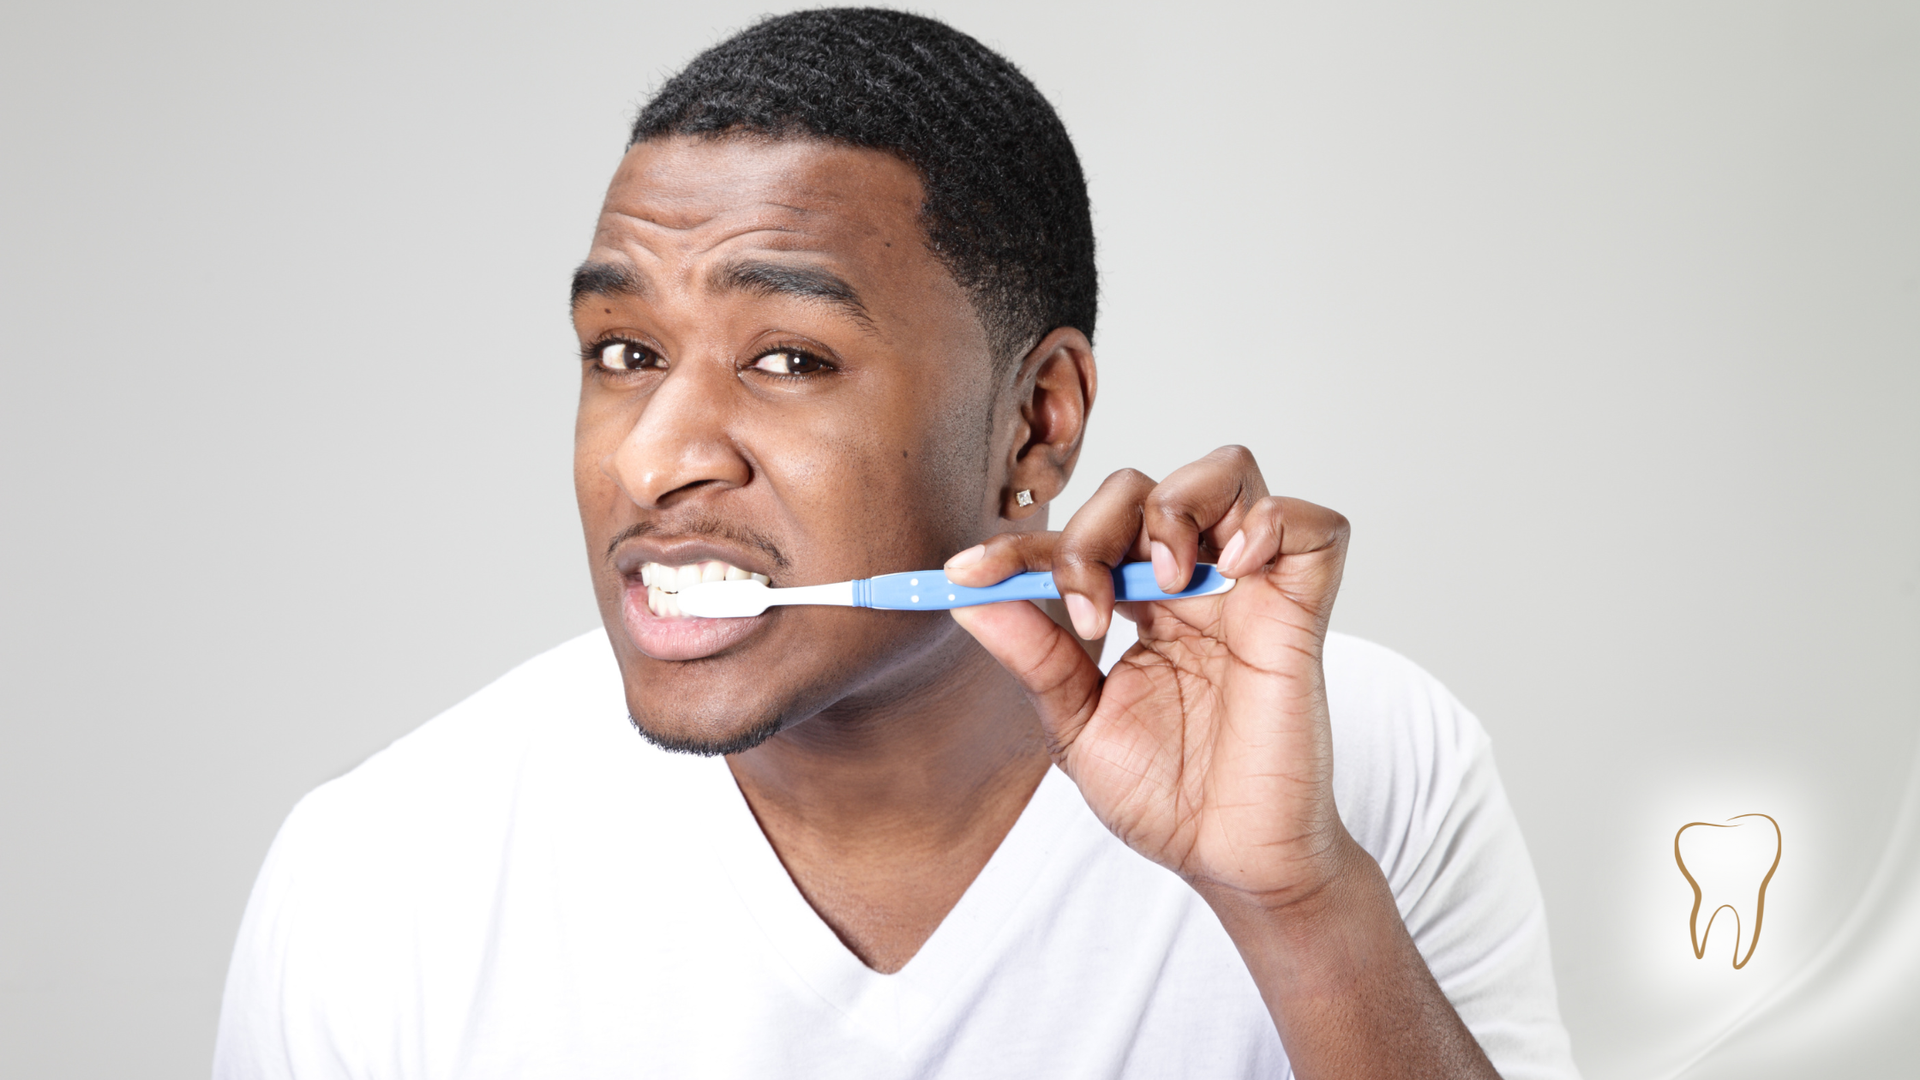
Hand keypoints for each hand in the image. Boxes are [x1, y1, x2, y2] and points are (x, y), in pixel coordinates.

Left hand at [948, 446, 1355, 908]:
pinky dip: (1272, 521)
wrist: (1228, 860)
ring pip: (1227, 471)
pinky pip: (1313, 525)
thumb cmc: (1165, 798)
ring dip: (1178, 506)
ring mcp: (1248, 592)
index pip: (1079, 539)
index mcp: (1136, 607)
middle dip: (1095, 531)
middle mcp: (1191, 586)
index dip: (1019, 547)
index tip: (965, 573)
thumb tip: (966, 600)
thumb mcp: (1078, 727)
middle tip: (1087, 608)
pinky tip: (1234, 566)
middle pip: (1143, 489)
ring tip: (1166, 577)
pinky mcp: (1302, 610)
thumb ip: (1034, 658)